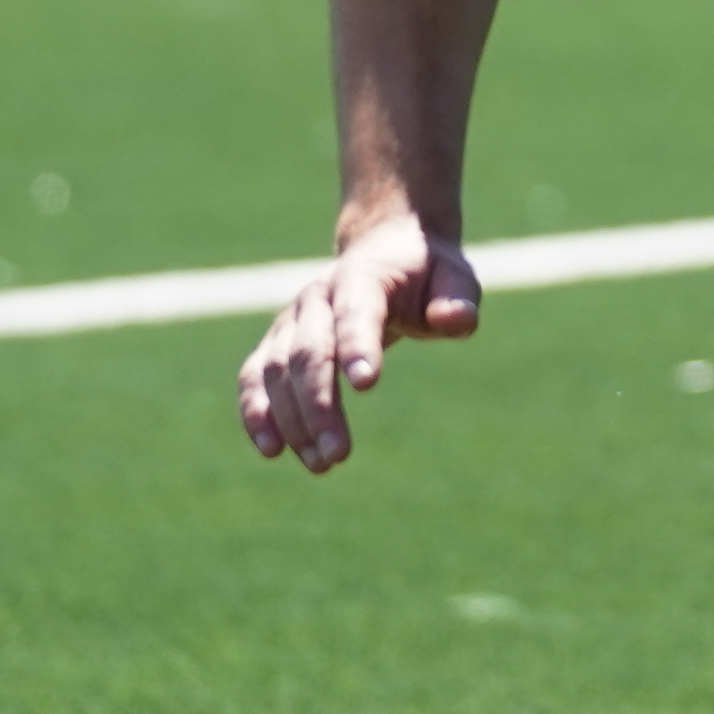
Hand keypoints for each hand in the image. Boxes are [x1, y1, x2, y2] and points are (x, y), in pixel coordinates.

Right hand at [237, 204, 476, 474]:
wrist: (387, 249)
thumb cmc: (427, 273)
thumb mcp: (456, 279)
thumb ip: (458, 302)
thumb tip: (454, 320)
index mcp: (362, 278)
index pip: (355, 313)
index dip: (358, 346)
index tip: (366, 385)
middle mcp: (318, 297)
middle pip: (309, 351)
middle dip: (319, 405)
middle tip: (338, 455)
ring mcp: (292, 319)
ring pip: (276, 369)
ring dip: (291, 420)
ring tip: (320, 464)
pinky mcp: (278, 342)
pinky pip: (255, 377)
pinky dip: (256, 412)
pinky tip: (272, 449)